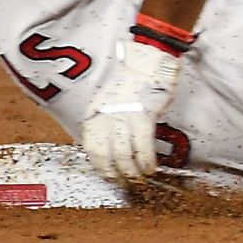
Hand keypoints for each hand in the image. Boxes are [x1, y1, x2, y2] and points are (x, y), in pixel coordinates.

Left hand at [81, 44, 182, 183]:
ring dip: (132, 171)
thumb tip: (111, 147)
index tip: (110, 175)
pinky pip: (143, 146)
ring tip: (140, 175)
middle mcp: (106, 116)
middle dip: (117, 173)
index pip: (92, 149)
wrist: (148, 61)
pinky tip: (151, 166)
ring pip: (124, 155)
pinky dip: (146, 161)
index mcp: (95, 114)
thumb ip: (106, 123)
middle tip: (126, 180)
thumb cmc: (131, 82)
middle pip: (107, 155)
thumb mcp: (109, 102)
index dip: (101, 167)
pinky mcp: (143, 115)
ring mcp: (124, 116)